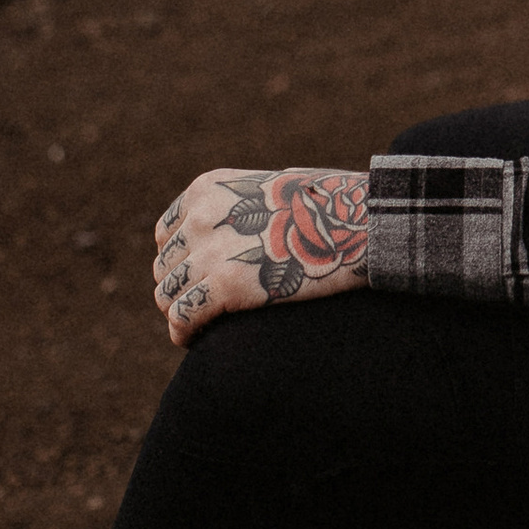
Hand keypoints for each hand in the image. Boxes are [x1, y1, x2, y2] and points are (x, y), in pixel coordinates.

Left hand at [153, 167, 369, 348]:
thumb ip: (237, 211)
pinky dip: (183, 333)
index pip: (167, 233)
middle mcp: (201, 216)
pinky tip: (195, 340)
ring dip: (181, 313)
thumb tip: (222, 245)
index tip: (196, 280)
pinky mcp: (224, 285)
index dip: (180, 262)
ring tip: (202, 327)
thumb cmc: (329, 209)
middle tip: (205, 310)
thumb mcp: (271, 191)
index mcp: (209, 188)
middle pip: (165, 267)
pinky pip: (182, 318)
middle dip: (181, 290)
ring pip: (166, 295)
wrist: (363, 219)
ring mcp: (210, 251)